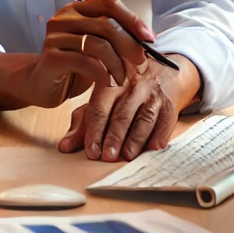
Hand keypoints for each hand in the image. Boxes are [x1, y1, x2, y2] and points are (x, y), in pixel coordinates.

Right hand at [22, 0, 152, 107]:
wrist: (40, 84)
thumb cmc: (73, 65)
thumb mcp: (96, 47)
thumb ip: (116, 38)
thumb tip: (149, 39)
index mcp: (77, 9)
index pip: (109, 3)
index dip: (132, 19)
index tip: (149, 38)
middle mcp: (64, 18)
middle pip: (106, 23)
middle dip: (129, 44)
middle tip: (140, 62)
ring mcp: (55, 36)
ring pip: (98, 44)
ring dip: (117, 64)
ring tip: (121, 78)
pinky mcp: (51, 57)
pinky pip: (85, 62)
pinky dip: (103, 74)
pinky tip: (108, 82)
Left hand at [58, 54, 199, 161]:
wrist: (162, 75)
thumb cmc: (124, 91)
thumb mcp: (101, 100)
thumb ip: (82, 123)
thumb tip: (64, 147)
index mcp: (109, 80)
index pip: (99, 107)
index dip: (94, 130)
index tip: (91, 151)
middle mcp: (131, 85)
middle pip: (121, 114)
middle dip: (114, 137)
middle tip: (107, 157)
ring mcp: (152, 94)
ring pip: (143, 118)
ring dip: (135, 139)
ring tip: (127, 156)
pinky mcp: (169, 105)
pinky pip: (163, 123)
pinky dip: (157, 137)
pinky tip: (150, 150)